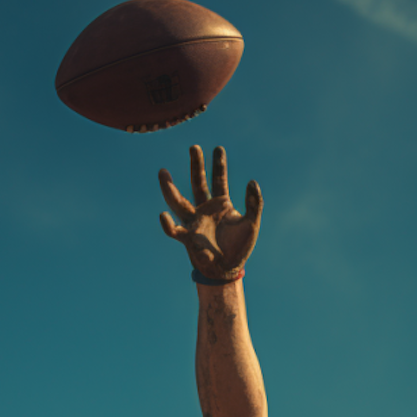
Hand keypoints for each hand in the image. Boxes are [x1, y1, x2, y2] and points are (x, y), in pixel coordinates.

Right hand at [158, 144, 262, 279]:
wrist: (228, 269)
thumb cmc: (240, 247)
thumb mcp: (251, 223)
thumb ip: (253, 203)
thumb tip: (252, 181)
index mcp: (221, 204)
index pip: (218, 180)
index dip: (219, 165)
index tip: (218, 148)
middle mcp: (205, 209)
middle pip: (198, 183)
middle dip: (196, 166)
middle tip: (194, 147)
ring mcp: (194, 222)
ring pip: (178, 201)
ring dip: (170, 188)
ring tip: (163, 172)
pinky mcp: (187, 238)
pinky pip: (174, 230)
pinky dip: (168, 224)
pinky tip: (163, 215)